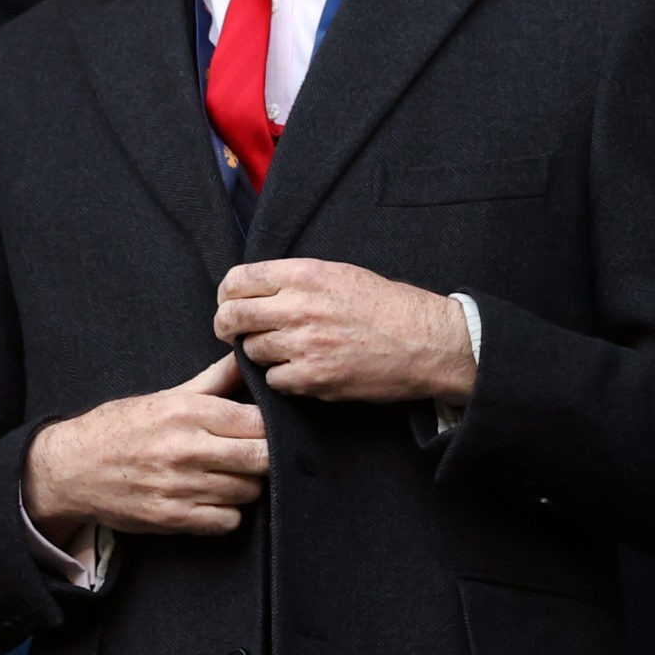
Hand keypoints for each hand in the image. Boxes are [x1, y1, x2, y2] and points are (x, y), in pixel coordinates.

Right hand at [24, 353, 267, 539]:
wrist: (71, 468)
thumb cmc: (120, 428)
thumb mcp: (166, 396)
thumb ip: (213, 381)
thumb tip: (245, 358)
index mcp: (190, 413)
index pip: (260, 422)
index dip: (271, 427)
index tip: (265, 430)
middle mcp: (188, 449)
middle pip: (262, 458)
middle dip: (267, 457)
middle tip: (255, 455)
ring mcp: (181, 487)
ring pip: (248, 491)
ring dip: (247, 485)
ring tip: (231, 476)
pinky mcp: (171, 518)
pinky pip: (226, 522)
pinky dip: (228, 514)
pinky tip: (214, 500)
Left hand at [214, 259, 475, 403]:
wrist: (426, 341)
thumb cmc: (388, 307)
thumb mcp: (343, 274)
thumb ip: (298, 280)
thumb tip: (257, 291)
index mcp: (306, 274)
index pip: (238, 279)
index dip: (228, 295)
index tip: (232, 304)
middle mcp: (300, 306)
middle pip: (233, 317)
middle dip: (228, 327)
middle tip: (235, 333)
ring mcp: (304, 344)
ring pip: (252, 351)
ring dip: (263, 353)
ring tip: (289, 351)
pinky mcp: (312, 377)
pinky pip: (274, 380)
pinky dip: (283, 378)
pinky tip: (305, 370)